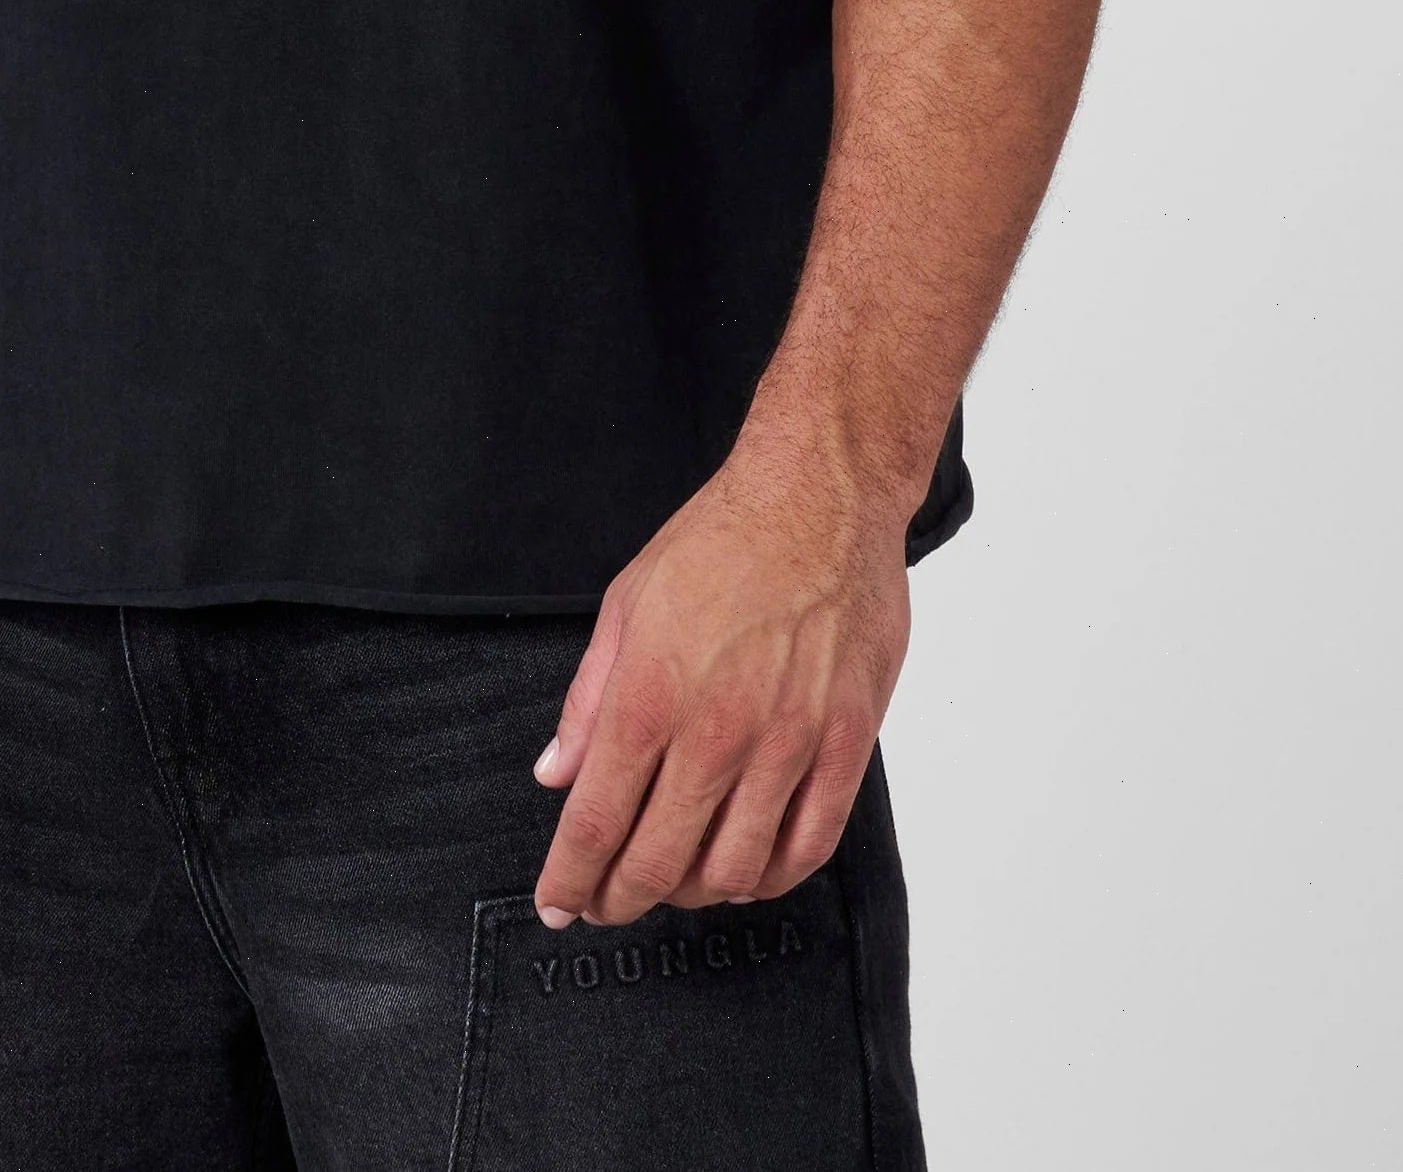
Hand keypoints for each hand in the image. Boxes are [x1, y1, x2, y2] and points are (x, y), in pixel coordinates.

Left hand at [531, 437, 910, 927]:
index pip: (596, 819)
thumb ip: (588, 698)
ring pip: (734, 869)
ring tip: (674, 881)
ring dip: (693, 893)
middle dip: (621, 897)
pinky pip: (809, 846)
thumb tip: (556, 774)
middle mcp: (718, 729)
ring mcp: (788, 742)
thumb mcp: (626, 602)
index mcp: (651, 692)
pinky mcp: (845, 743)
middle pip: (660, 860)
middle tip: (606, 902)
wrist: (819, 498)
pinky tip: (748, 872)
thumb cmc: (720, 540)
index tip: (558, 904)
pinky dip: (771, 878)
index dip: (571, 878)